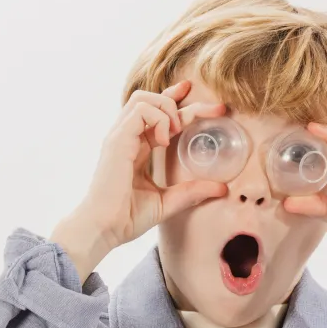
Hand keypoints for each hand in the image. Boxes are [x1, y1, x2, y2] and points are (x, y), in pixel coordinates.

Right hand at [50, 80, 227, 278]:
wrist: (104, 229)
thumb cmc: (127, 217)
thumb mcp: (168, 202)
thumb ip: (192, 191)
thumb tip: (223, 189)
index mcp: (136, 146)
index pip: (155, 112)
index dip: (176, 101)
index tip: (203, 101)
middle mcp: (127, 137)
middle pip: (152, 99)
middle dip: (181, 99)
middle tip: (212, 110)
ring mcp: (120, 136)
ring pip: (143, 98)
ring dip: (167, 109)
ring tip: (176, 132)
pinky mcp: (117, 140)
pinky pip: (140, 111)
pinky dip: (159, 119)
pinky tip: (165, 140)